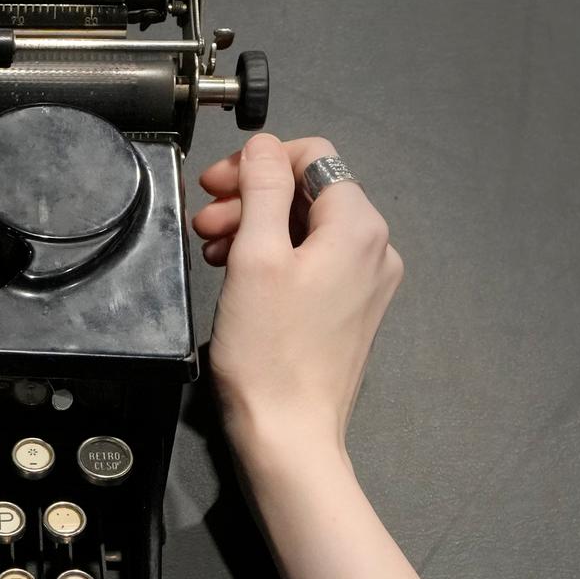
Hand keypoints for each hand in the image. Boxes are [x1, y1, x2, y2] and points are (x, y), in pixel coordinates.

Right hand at [191, 133, 402, 470]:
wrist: (287, 432)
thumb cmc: (268, 354)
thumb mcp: (254, 257)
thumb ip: (261, 189)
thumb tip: (262, 146)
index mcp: (359, 227)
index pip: (312, 156)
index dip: (257, 163)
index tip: (214, 187)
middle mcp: (375, 249)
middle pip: (310, 191)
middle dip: (253, 197)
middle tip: (205, 223)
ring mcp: (367, 282)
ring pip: (308, 227)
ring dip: (259, 226)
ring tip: (214, 250)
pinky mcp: (352, 309)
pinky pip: (315, 261)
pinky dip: (277, 256)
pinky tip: (240, 274)